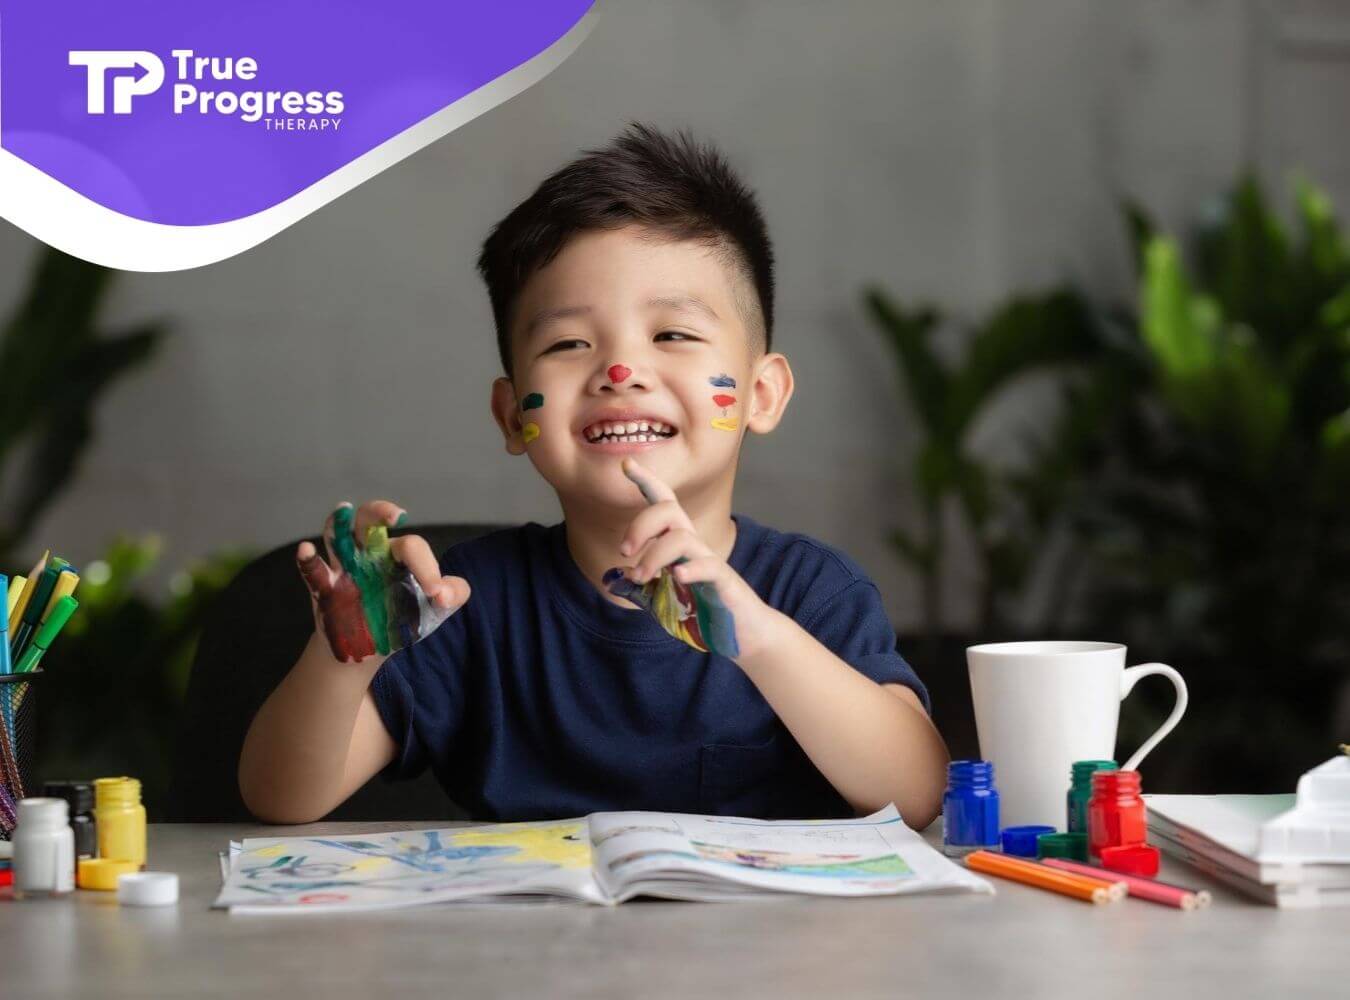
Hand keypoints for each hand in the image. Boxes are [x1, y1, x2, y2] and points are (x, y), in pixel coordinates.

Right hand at [296, 501, 470, 662]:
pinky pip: (313, 569)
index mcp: (398, 554)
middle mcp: (370, 554)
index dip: (427, 567)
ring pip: (337, 534)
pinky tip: (306, 550)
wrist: (371, 650)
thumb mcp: (435, 608)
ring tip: (343, 512)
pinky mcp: (324, 589)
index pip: (411, 547)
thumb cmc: (404, 619)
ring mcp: (344, 568)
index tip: (437, 595)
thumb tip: (444, 593)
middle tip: (397, 517)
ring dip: (339, 522)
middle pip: (368, 519)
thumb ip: (453, 594)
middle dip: (380, 511)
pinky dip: (308, 559)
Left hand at [604, 458, 784, 659]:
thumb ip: (639, 588)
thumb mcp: (662, 600)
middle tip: (624, 551)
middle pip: (670, 511)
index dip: (647, 481)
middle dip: (641, 524)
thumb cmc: (703, 613)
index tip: (626, 463)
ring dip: (654, 555)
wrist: (742, 635)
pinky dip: (691, 569)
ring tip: (641, 577)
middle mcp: (694, 547)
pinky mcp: (725, 583)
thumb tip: (613, 576)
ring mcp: (710, 563)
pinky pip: (710, 566)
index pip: (664, 504)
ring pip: (682, 537)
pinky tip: (677, 578)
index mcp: (679, 545)